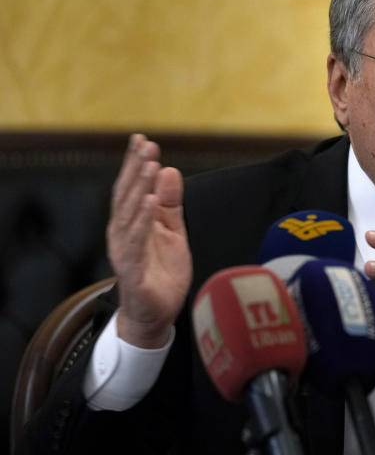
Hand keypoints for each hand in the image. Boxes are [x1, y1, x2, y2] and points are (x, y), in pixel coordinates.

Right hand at [107, 134, 191, 347]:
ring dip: (139, 188)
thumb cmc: (161, 272)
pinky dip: (142, 220)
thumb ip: (172, 204)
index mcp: (132, 223)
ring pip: (129, 215)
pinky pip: (136, 242)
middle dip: (136, 169)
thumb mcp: (173, 232)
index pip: (132, 188)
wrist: (156, 315)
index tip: (142, 139)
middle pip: (127, 196)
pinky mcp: (132, 270)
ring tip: (149, 166)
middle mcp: (123, 233)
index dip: (135, 163)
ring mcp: (125, 251)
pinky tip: (151, 202)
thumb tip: (169, 169)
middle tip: (146, 144)